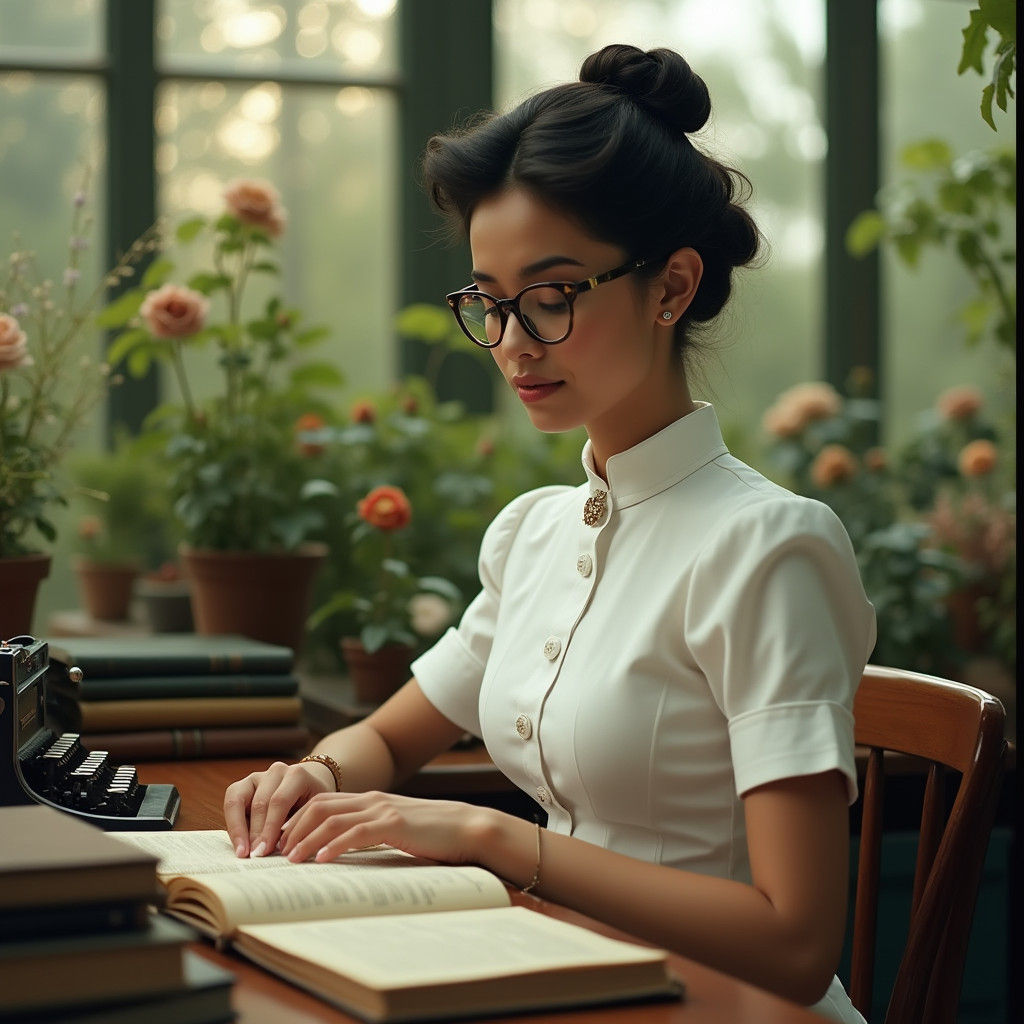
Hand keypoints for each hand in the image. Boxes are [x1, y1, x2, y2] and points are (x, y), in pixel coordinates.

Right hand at [223, 759, 336, 857]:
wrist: (309, 789)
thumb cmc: (313, 806)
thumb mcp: (314, 814)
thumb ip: (301, 826)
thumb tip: (286, 852)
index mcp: (297, 775)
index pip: (279, 801)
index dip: (270, 827)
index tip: (265, 850)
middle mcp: (276, 772)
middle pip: (260, 803)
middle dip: (256, 832)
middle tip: (255, 855)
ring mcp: (257, 777)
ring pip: (239, 800)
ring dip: (239, 829)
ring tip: (242, 852)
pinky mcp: (243, 785)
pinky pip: (231, 803)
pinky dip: (233, 824)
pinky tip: (238, 844)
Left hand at [278, 790, 495, 865]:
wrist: (466, 827)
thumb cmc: (432, 834)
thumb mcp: (395, 829)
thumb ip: (371, 833)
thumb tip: (341, 852)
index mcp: (370, 800)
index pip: (321, 803)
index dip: (296, 820)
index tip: (279, 842)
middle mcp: (371, 800)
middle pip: (318, 806)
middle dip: (292, 828)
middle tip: (275, 853)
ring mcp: (382, 810)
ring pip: (331, 819)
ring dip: (306, 839)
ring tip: (290, 860)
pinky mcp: (394, 824)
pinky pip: (357, 833)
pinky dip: (335, 845)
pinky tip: (322, 859)